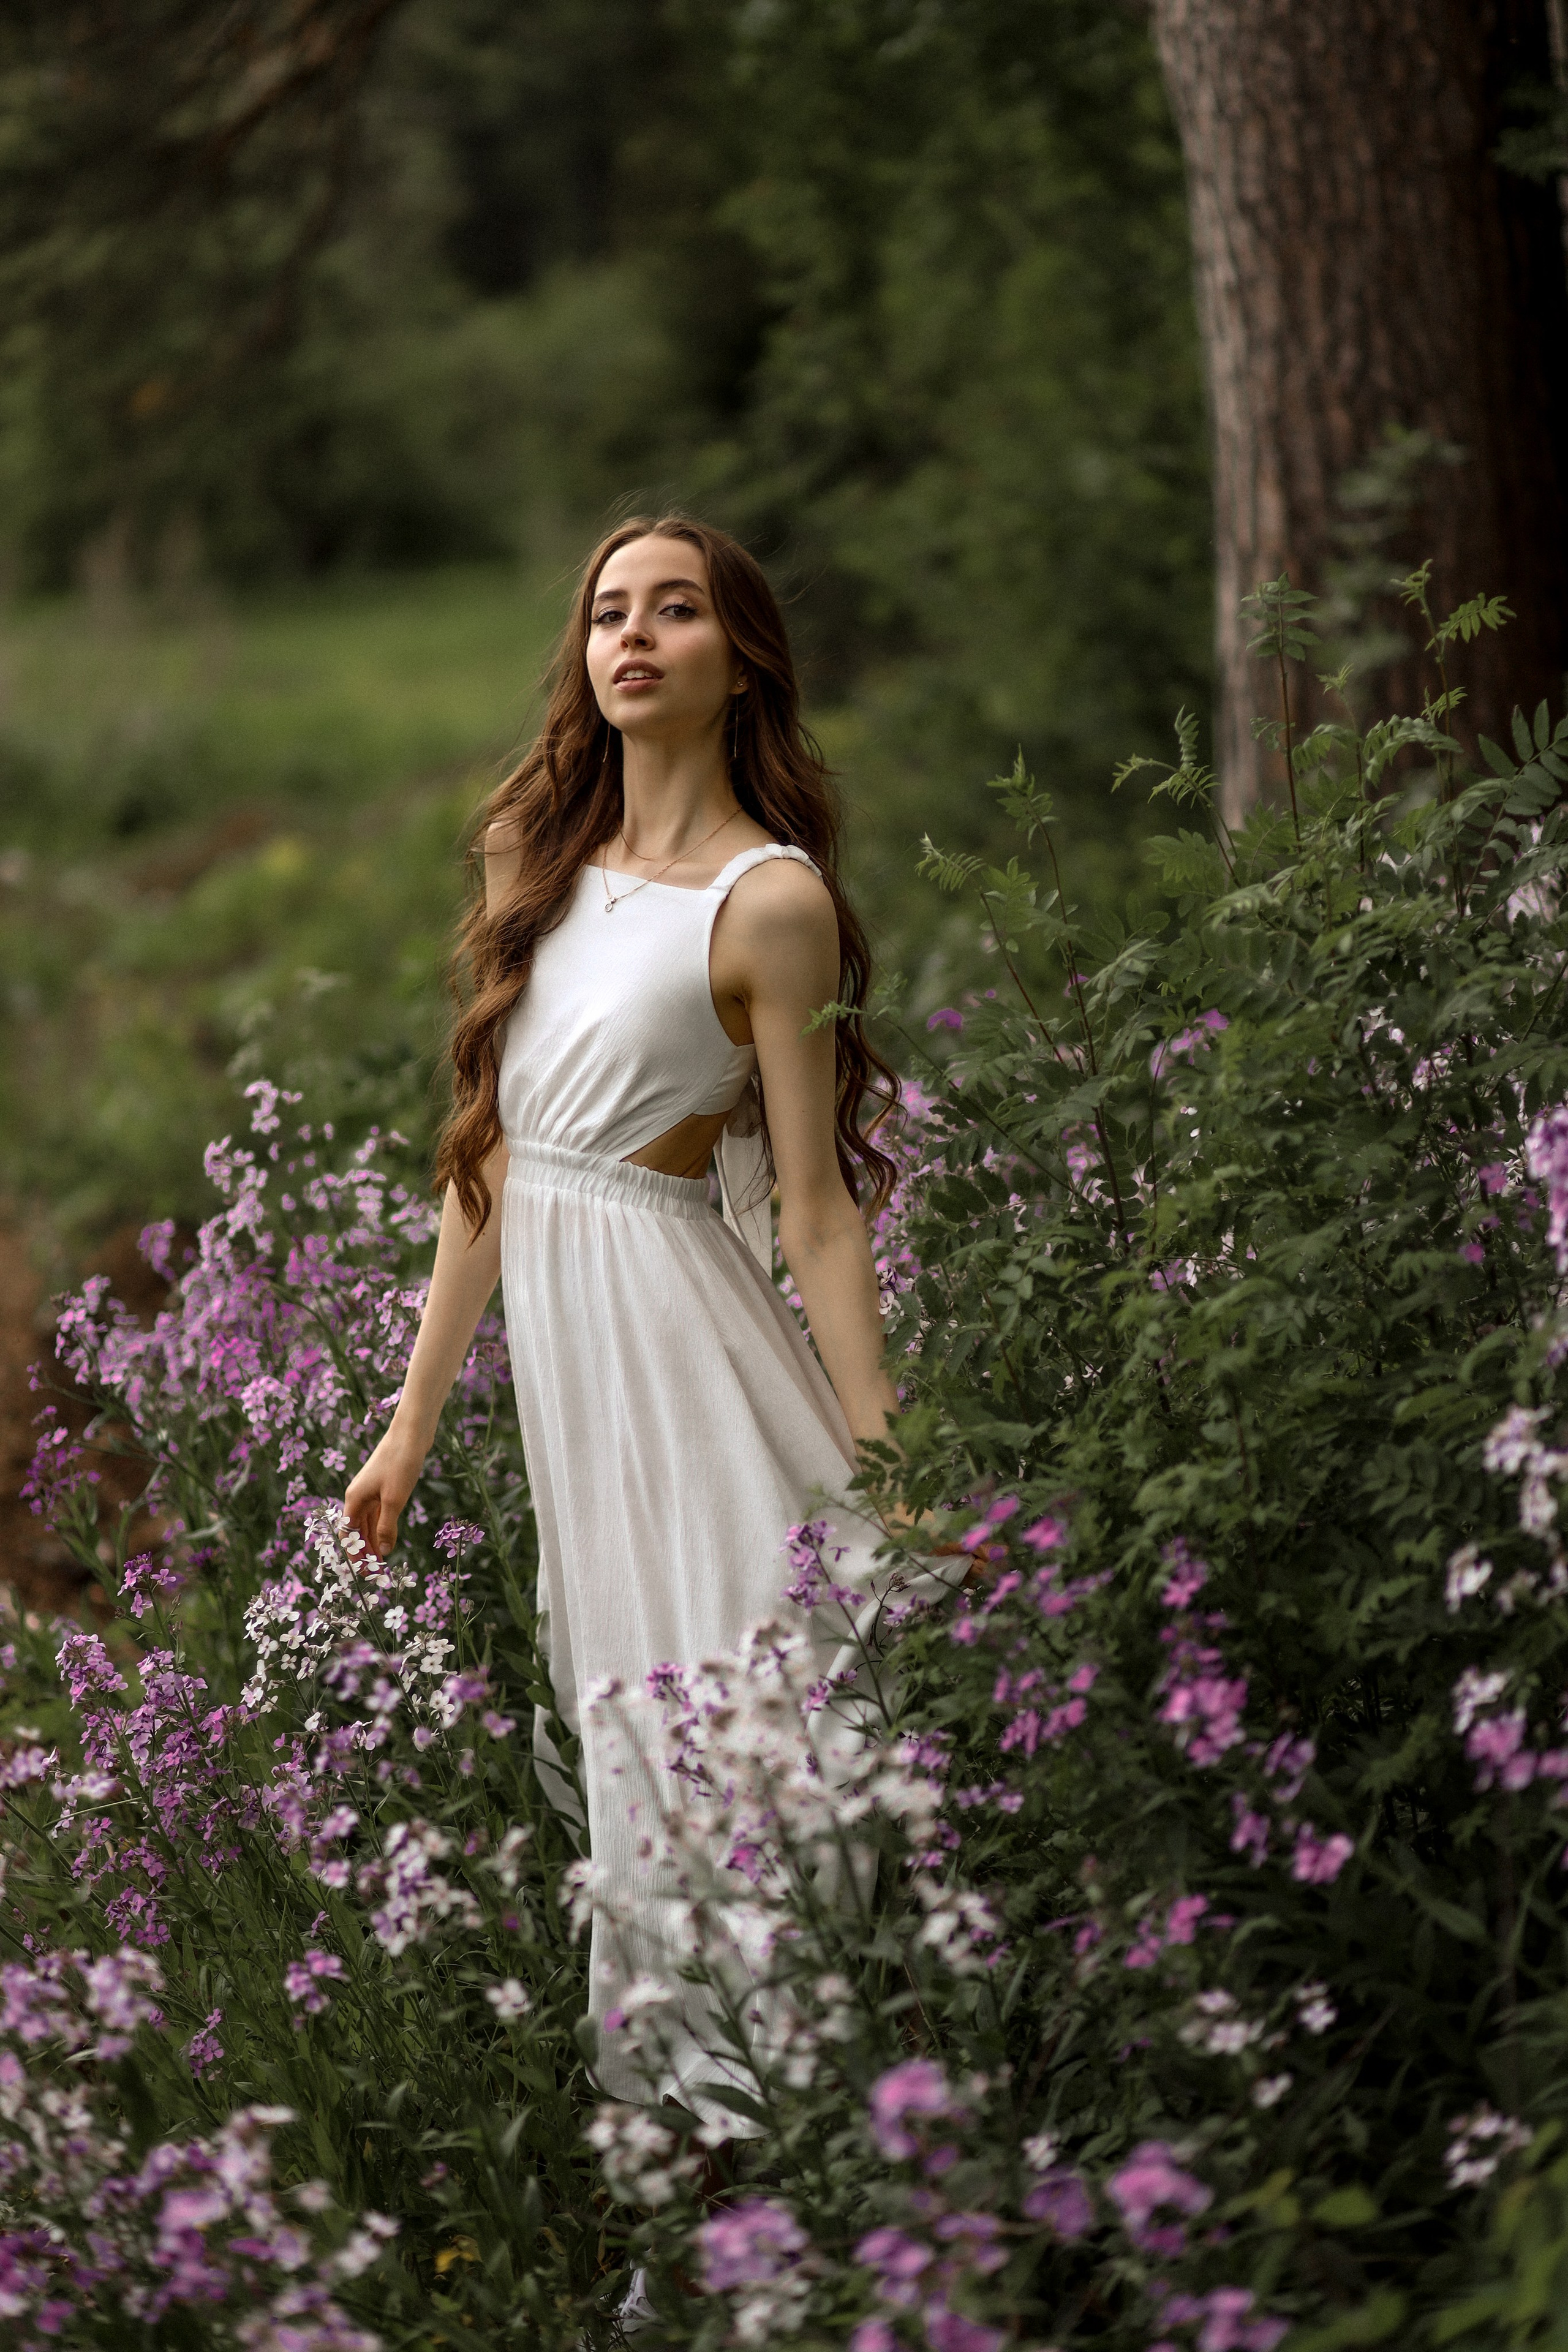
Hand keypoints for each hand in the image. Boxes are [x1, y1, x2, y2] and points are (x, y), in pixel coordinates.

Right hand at [344, 1423, 426, 1559]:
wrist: (411, 1433)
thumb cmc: (400, 1463)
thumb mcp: (394, 1499)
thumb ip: (387, 1527)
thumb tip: (383, 1552)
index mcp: (354, 1499)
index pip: (349, 1535)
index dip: (355, 1554)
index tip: (364, 1572)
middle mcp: (358, 1496)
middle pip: (357, 1531)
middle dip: (364, 1551)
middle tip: (374, 1572)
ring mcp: (371, 1491)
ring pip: (368, 1523)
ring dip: (373, 1542)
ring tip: (380, 1562)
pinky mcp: (383, 1487)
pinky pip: (379, 1514)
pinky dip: (382, 1528)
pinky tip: (388, 1540)